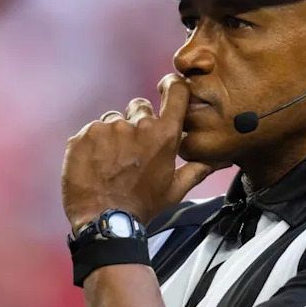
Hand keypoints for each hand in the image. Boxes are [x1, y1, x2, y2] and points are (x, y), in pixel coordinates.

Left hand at [62, 75, 220, 230]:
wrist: (104, 220)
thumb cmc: (143, 206)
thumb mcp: (175, 190)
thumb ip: (197, 169)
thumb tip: (221, 160)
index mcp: (164, 135)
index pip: (176, 92)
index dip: (173, 86)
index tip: (168, 88)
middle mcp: (137, 124)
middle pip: (139, 106)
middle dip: (136, 122)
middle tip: (132, 150)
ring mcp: (109, 128)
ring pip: (113, 120)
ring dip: (113, 135)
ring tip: (111, 162)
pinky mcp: (84, 134)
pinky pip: (90, 131)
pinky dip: (92, 144)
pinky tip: (94, 165)